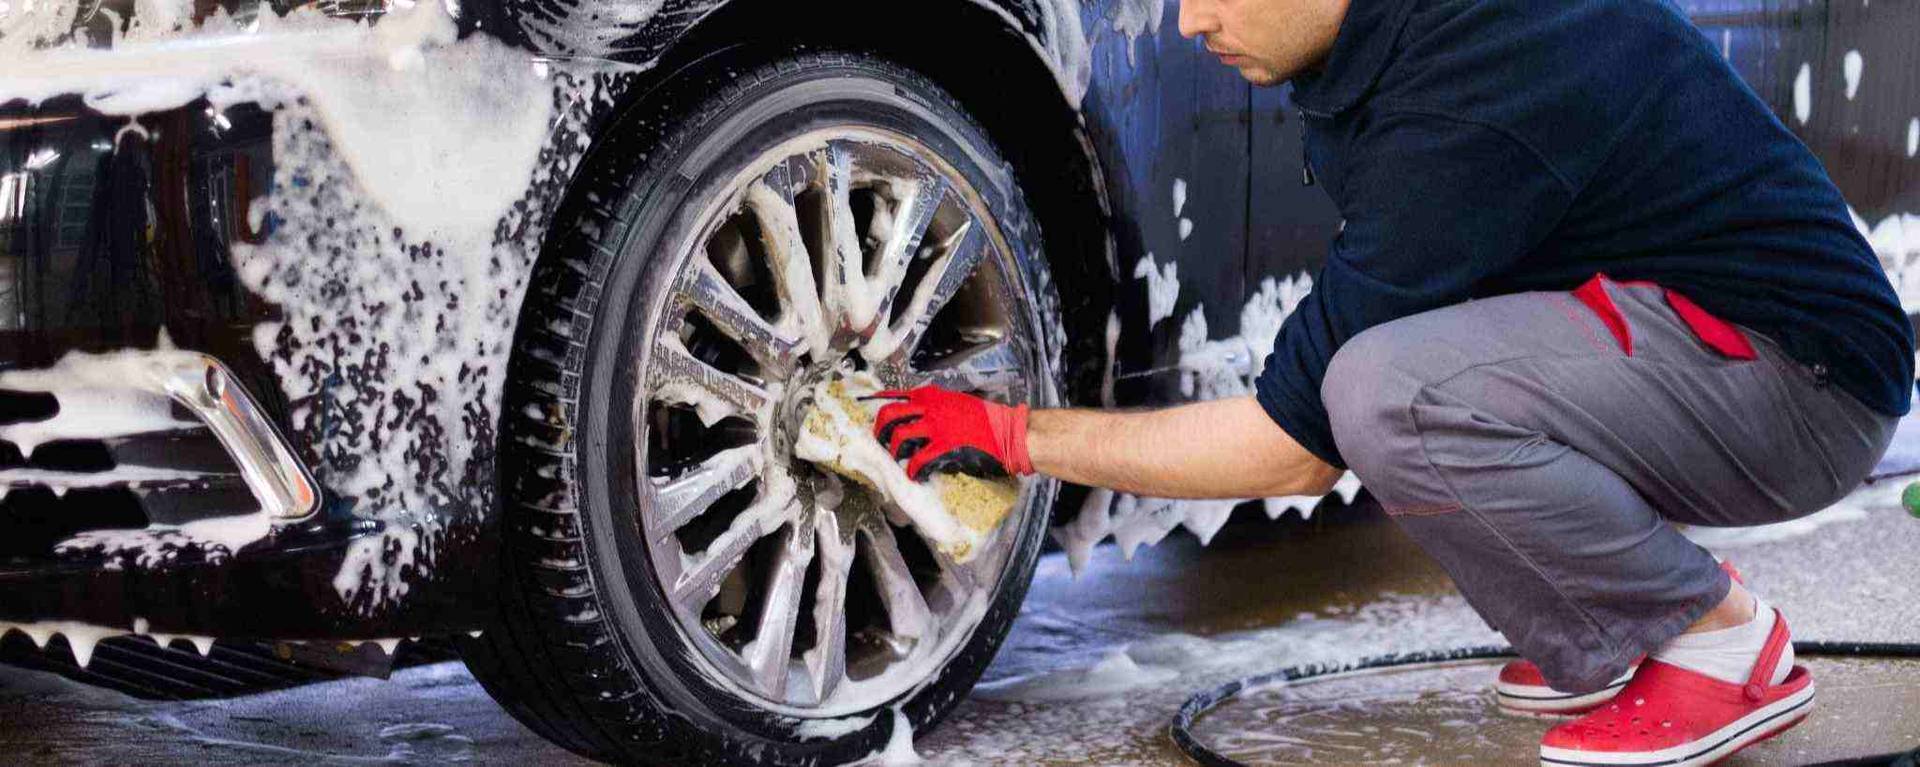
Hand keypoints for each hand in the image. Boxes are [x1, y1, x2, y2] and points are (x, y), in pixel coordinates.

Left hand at [871, 386, 1030, 479]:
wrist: (1007, 432)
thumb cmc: (985, 419)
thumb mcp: (955, 402)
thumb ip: (934, 406)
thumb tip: (916, 417)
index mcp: (931, 396)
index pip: (894, 395)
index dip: (875, 403)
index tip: (863, 409)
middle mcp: (929, 407)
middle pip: (889, 415)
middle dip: (880, 430)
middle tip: (881, 442)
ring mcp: (936, 426)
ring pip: (899, 437)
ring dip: (894, 451)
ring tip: (899, 460)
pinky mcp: (944, 446)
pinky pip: (919, 460)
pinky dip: (913, 470)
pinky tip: (915, 475)